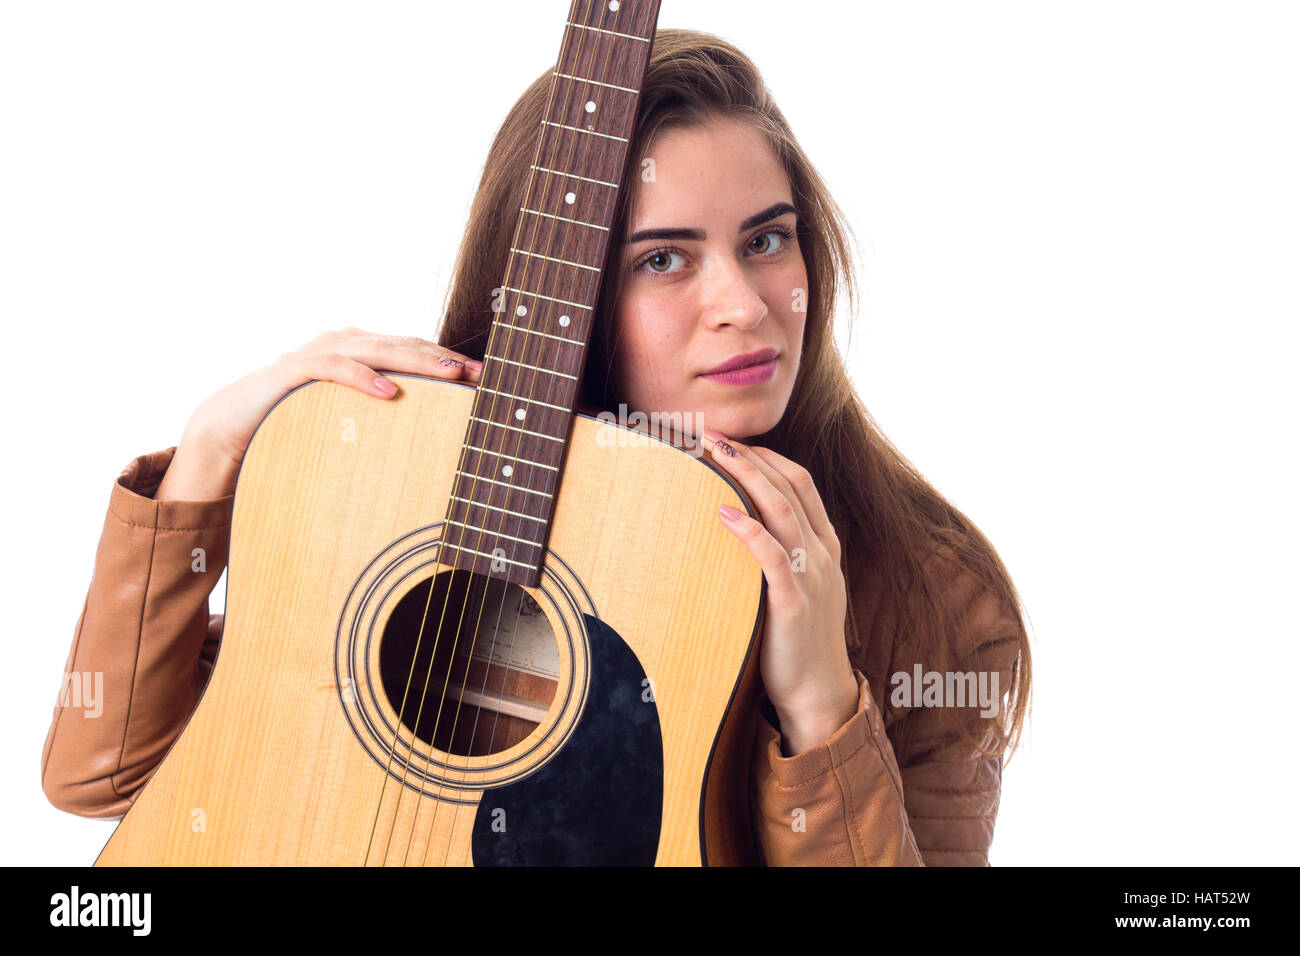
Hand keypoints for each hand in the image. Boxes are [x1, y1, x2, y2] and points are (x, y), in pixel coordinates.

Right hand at [156, 328, 481, 501]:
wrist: (230, 425)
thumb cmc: (296, 423)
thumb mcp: (349, 419)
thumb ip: (384, 415)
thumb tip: (436, 437)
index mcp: (360, 351)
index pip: (415, 350)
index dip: (450, 361)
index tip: (489, 378)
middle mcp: (344, 343)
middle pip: (404, 345)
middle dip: (445, 358)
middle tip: (480, 373)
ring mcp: (318, 351)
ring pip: (376, 349)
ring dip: (417, 362)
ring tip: (450, 375)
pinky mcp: (292, 369)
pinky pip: (331, 368)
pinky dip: (361, 377)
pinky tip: (388, 390)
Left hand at [700, 429, 860, 756]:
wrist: (819, 694)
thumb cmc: (798, 640)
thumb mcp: (797, 587)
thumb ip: (781, 554)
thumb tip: (739, 524)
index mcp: (825, 546)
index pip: (801, 483)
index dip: (768, 455)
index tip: (732, 439)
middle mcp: (822, 555)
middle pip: (790, 487)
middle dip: (752, 456)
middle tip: (714, 434)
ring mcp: (811, 577)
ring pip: (783, 512)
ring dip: (748, 477)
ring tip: (716, 455)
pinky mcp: (794, 604)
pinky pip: (774, 558)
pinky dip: (750, 531)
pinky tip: (725, 514)